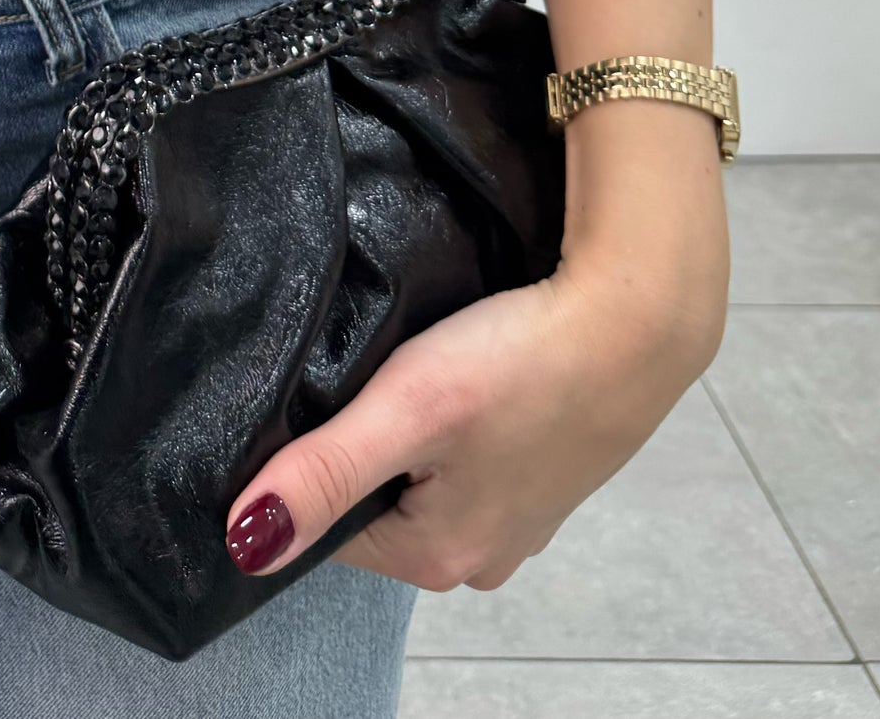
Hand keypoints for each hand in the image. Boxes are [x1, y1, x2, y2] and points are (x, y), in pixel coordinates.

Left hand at [223, 244, 726, 592]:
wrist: (637, 318)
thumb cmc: (519, 361)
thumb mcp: (407, 409)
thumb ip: (322, 474)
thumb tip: (241, 542)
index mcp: (434, 560)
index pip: (319, 523)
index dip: (302, 460)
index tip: (313, 398)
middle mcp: (477, 558)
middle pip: (369, 500)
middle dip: (355, 442)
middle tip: (362, 372)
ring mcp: (516, 519)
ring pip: (418, 474)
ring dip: (405, 427)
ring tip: (409, 364)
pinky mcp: (541, 474)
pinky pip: (464, 456)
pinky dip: (451, 420)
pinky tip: (458, 372)